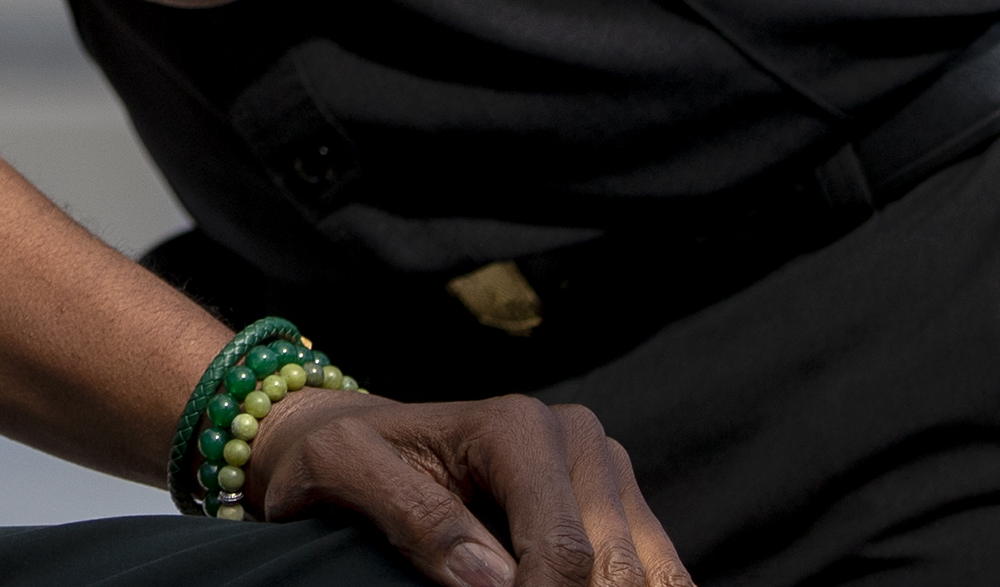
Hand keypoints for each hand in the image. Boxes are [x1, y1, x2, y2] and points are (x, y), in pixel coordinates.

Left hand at [247, 386, 693, 586]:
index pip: (561, 550)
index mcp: (517, 427)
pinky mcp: (618, 501)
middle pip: (612, 567)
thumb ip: (416, 517)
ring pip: (645, 573)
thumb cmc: (344, 450)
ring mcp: (605, 468)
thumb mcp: (343, 469)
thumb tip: (492, 581)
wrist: (359, 432)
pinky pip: (656, 570)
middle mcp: (575, 437)